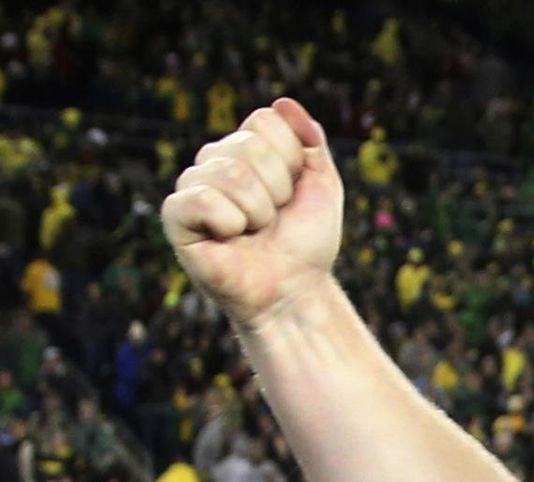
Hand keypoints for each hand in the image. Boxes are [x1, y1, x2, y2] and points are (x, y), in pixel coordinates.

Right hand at [161, 98, 341, 331]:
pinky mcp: (176, 216)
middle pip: (250, 146)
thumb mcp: (322, 185)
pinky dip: (229, 223)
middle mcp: (215, 161)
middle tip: (274, 219)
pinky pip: (201, 199)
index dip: (293, 161)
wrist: (296, 290)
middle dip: (279, 190)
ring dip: (259, 211)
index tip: (294, 192)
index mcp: (246, 149)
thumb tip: (283, 103)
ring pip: (232, 173)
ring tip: (255, 231)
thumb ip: (309, 140)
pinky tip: (229, 238)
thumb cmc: (306, 242)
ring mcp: (192, 186)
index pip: (266, 121)